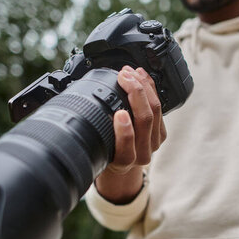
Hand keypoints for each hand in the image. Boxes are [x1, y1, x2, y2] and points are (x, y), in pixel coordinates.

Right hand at [95, 65, 166, 203]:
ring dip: (143, 86)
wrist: (121, 166)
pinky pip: (160, 107)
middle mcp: (142, 154)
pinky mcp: (161, 133)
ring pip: (155, 110)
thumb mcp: (96, 147)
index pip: (127, 148)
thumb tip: (77, 106)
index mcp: (123, 161)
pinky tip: (142, 77)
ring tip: (130, 72)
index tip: (119, 113)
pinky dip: (151, 88)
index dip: (125, 131)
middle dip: (135, 92)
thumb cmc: (105, 152)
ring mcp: (154, 143)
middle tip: (123, 76)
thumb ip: (94, 132)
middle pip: (145, 119)